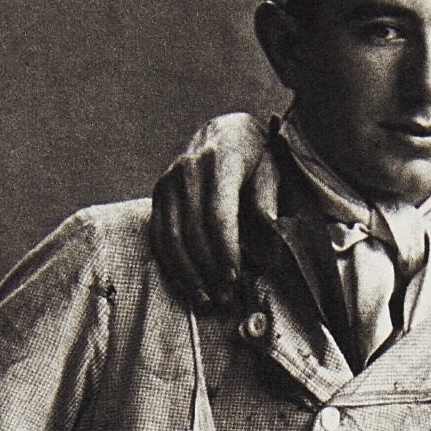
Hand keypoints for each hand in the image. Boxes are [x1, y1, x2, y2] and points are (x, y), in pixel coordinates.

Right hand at [148, 113, 272, 308]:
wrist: (223, 130)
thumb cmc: (255, 156)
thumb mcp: (270, 169)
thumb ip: (267, 199)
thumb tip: (270, 231)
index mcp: (220, 161)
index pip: (218, 214)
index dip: (225, 249)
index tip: (234, 278)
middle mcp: (188, 170)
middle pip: (194, 230)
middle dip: (209, 269)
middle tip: (225, 298)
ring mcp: (169, 182)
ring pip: (172, 236)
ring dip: (188, 273)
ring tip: (206, 301)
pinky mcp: (159, 194)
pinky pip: (159, 235)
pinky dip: (171, 263)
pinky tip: (186, 285)